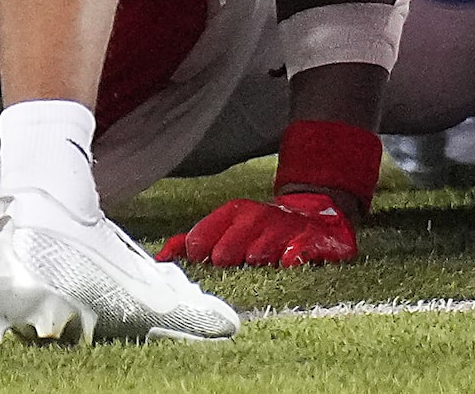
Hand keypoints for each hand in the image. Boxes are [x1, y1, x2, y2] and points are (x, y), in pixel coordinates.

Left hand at [155, 192, 357, 267]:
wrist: (314, 216)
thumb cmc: (259, 230)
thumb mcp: (227, 228)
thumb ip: (193, 241)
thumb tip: (160, 257)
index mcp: (235, 213)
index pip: (208, 230)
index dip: (202, 244)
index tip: (197, 257)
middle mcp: (258, 218)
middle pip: (233, 242)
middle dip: (228, 252)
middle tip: (224, 262)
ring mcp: (285, 230)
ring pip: (264, 246)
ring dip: (257, 254)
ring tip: (253, 261)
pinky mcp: (312, 241)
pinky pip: (302, 249)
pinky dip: (294, 255)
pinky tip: (287, 262)